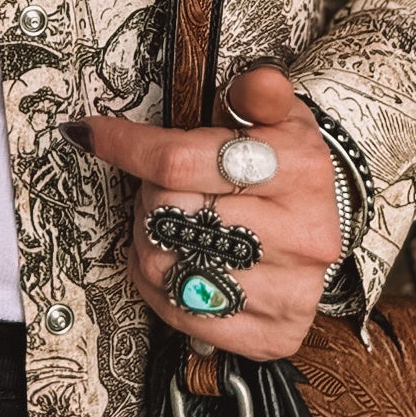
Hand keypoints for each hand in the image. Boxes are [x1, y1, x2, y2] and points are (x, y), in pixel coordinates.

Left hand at [62, 65, 342, 360]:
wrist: (323, 220)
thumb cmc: (285, 160)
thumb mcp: (280, 113)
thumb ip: (260, 91)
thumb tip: (258, 82)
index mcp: (300, 169)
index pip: (183, 160)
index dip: (127, 146)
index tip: (92, 133)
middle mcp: (303, 235)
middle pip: (171, 214)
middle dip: (149, 194)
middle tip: (160, 186)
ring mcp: (291, 291)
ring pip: (170, 268)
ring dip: (149, 242)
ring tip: (168, 223)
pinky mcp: (277, 334)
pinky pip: (184, 316)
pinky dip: (161, 291)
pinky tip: (175, 262)